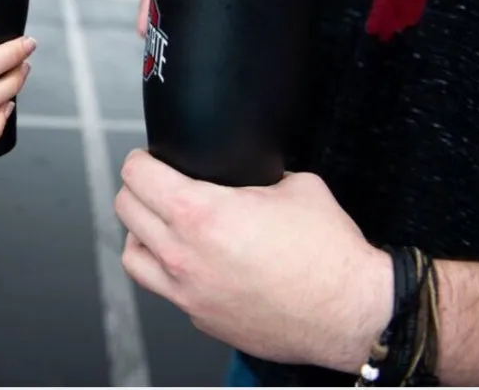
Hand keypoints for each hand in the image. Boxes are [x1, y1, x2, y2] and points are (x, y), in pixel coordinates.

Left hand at [114, 149, 392, 372]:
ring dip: (141, 234)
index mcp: (200, 214)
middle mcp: (184, 254)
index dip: (141, 159)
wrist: (352, 313)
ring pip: (132, 256)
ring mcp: (188, 292)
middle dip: (137, 190)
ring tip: (160, 225)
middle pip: (125, 210)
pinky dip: (169, 272)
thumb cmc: (330, 256)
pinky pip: (165, 290)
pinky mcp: (202, 319)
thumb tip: (247, 170)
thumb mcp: (296, 186)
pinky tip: (191, 262)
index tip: (148, 159)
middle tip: (153, 184)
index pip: (139, 176)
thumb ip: (257, 173)